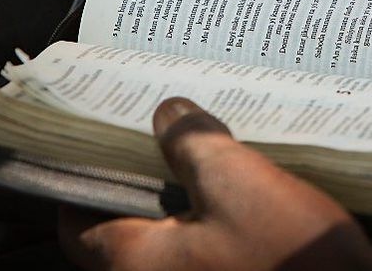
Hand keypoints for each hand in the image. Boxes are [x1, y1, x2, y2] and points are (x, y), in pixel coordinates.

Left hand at [58, 97, 371, 270]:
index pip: (80, 230)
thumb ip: (194, 145)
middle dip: (145, 180)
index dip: (80, 187)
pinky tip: (247, 188)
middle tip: (163, 132)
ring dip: (187, 198)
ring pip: (175, 241)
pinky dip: (216, 220)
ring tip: (209, 149)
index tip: (94, 148)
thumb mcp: (240, 185)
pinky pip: (211, 251)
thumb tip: (167, 114)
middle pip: (129, 231)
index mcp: (139, 263)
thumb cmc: (292, 261)